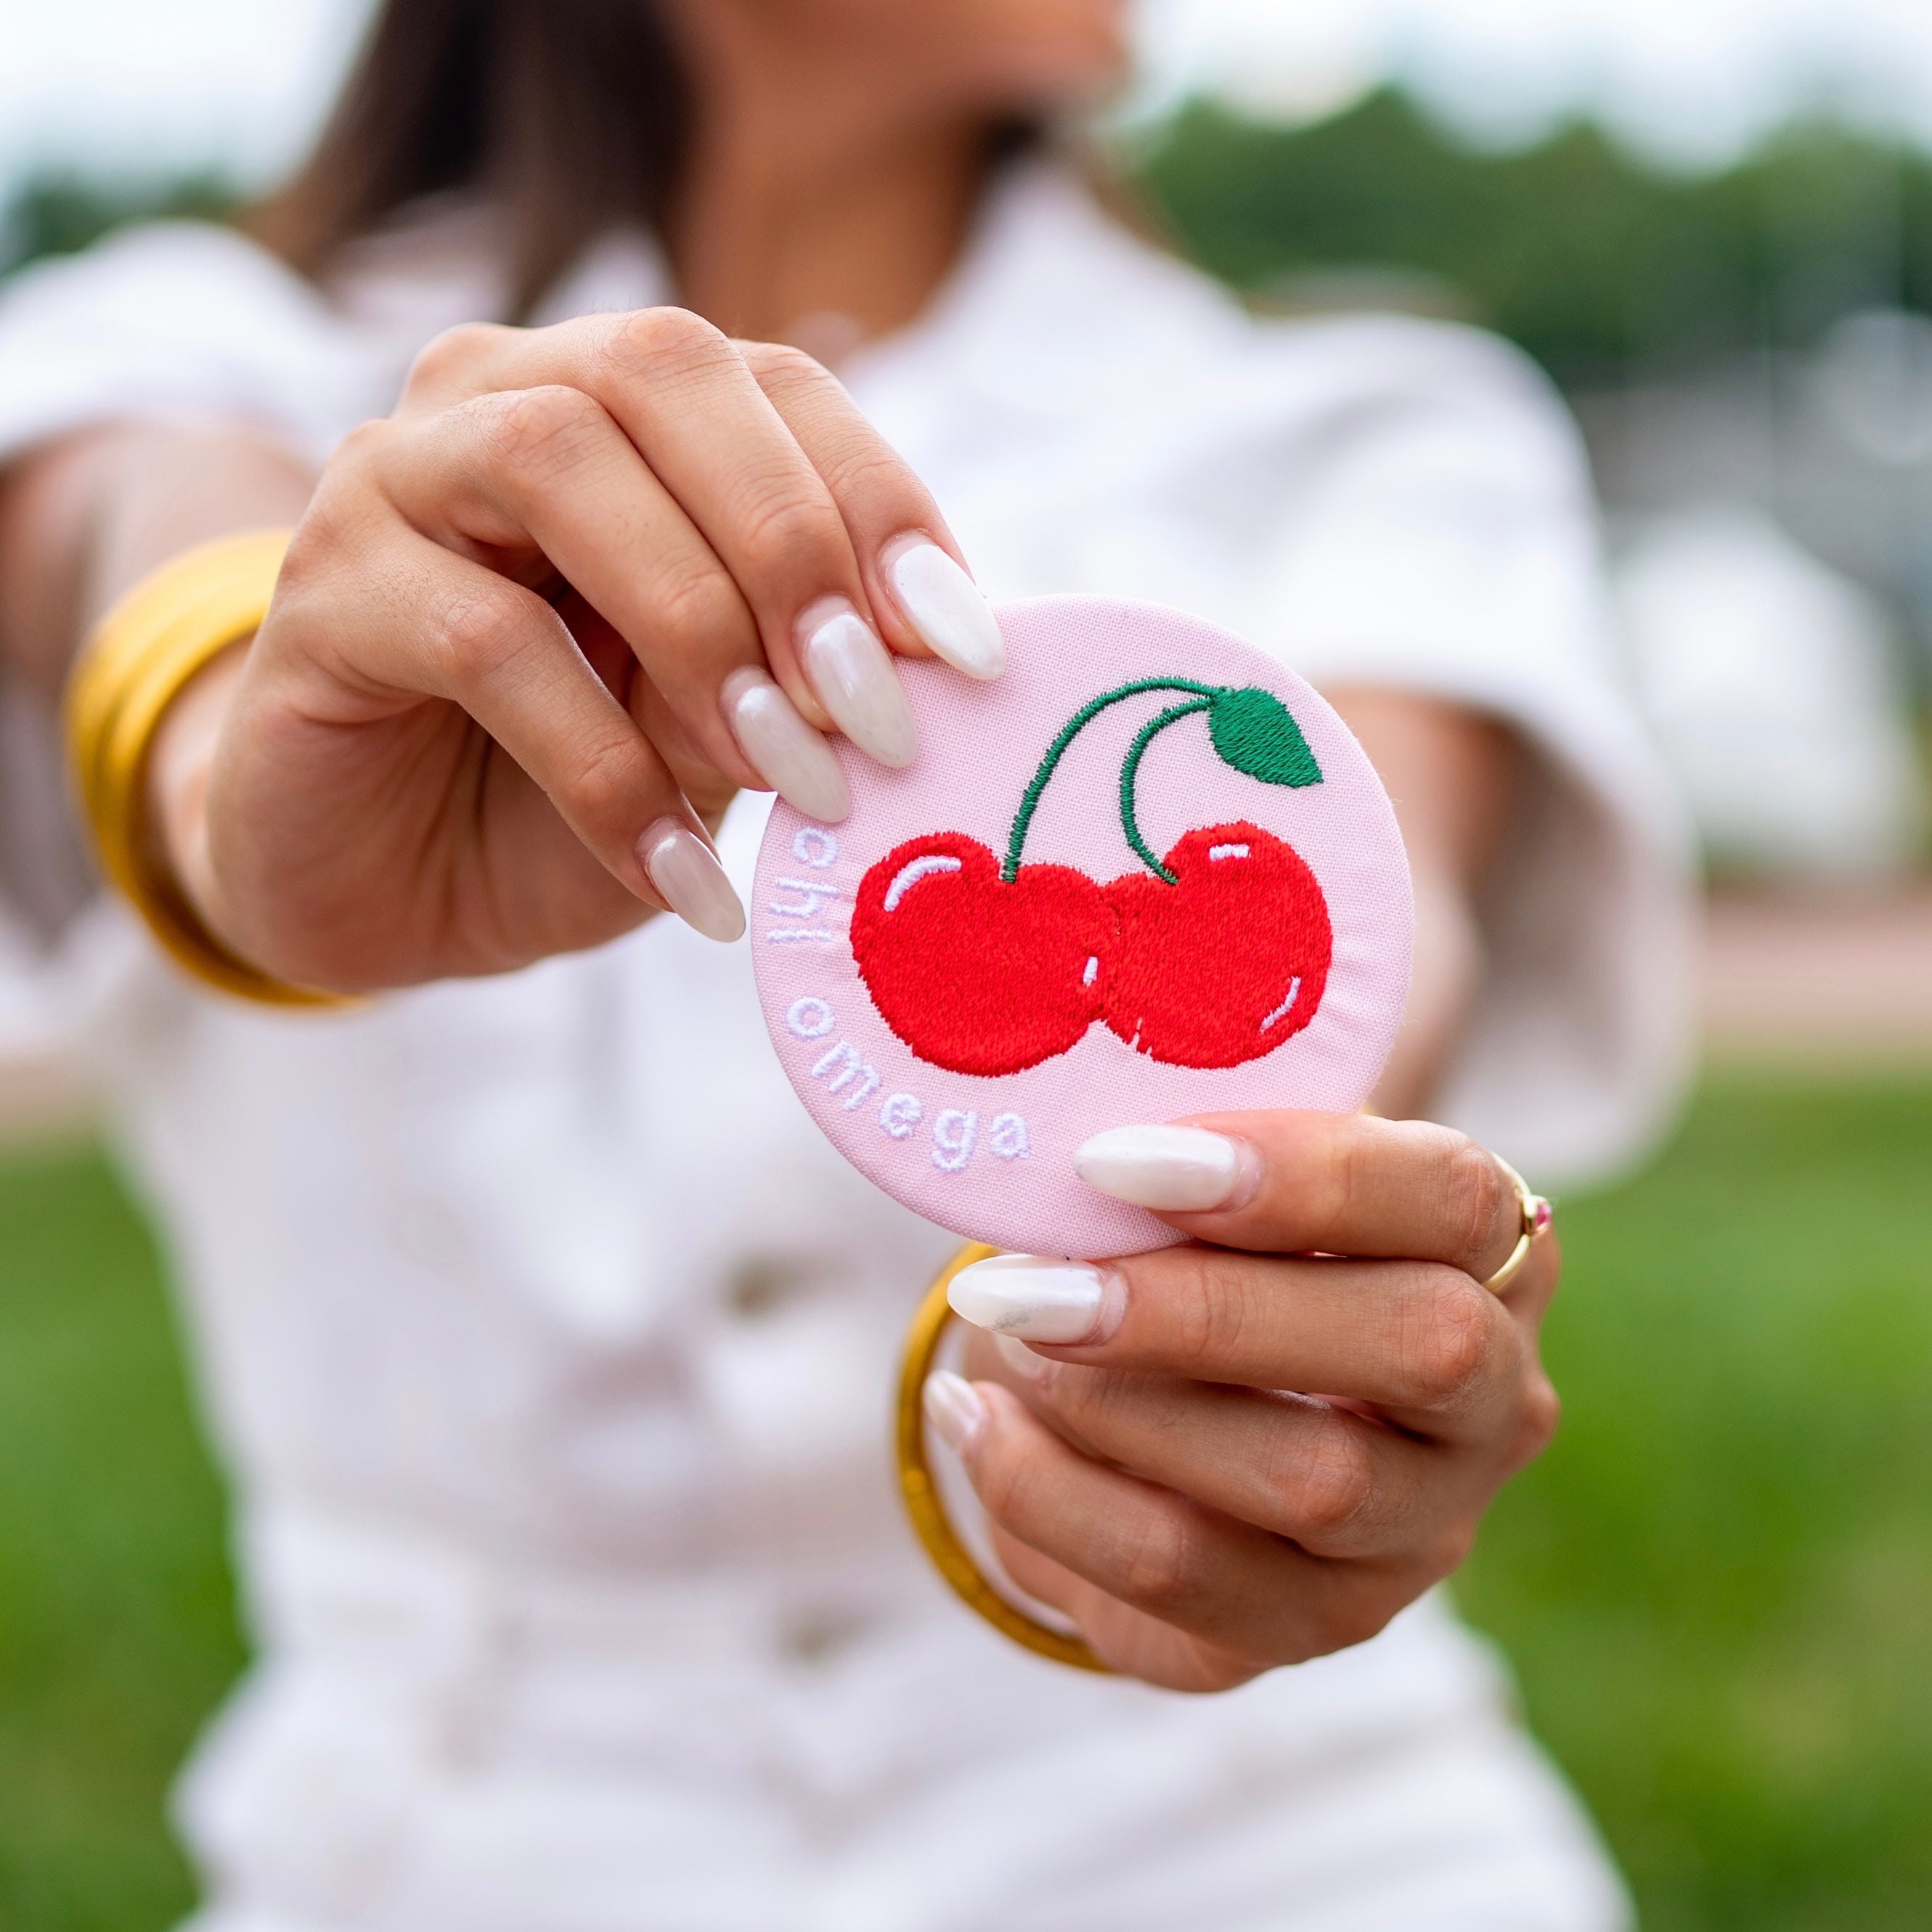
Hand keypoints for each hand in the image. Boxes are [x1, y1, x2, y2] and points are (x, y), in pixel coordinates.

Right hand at [170, 309, 1001, 988]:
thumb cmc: (574, 793)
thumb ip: (787, 672)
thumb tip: (911, 667)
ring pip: (553, 462)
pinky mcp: (322, 595)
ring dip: (699, 626)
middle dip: (793, 545)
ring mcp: (393, 478)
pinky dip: (604, 767)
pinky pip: (479, 641)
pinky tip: (682, 878)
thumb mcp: (713, 735)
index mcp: (621, 405)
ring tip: (787, 779)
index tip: (968, 653)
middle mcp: (499, 398)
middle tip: (873, 720)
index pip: (774, 385)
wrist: (390, 884)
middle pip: (661, 374)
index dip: (882, 503)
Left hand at [928, 1112, 1557, 1691]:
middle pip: (1413, 1348)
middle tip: (1024, 1283)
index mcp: (1491, 1247)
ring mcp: (1422, 1530)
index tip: (1113, 1159)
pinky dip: (1046, 1492)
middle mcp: (1496, 1399)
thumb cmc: (1208, 1242)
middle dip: (1198, 1311)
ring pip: (1310, 1482)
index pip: (1447, 1195)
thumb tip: (1082, 1148)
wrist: (1178, 1407)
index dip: (1296, 1173)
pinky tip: (970, 1413)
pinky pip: (1186, 1580)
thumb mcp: (1219, 1176)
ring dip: (1115, 1406)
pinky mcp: (1318, 1625)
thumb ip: (1194, 1156)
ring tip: (1000, 1333)